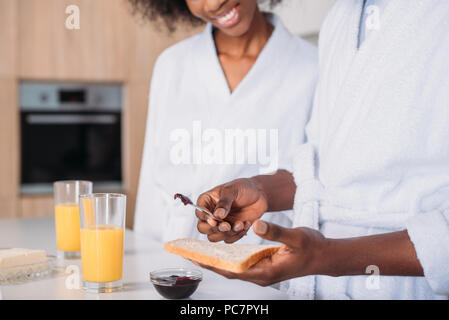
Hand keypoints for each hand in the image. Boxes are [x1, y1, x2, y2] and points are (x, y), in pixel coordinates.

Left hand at [194, 220, 327, 285]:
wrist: (324, 255)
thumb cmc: (312, 248)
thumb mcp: (295, 237)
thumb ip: (275, 231)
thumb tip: (256, 224)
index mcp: (266, 271)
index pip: (232, 270)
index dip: (212, 265)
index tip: (195, 258)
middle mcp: (261, 274)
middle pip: (229, 270)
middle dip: (209, 263)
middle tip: (190, 253)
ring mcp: (262, 271)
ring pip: (234, 267)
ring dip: (217, 260)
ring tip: (199, 251)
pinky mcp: (264, 265)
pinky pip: (242, 263)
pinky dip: (229, 257)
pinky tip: (221, 249)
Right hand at [196, 178, 267, 242]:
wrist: (260, 194)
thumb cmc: (244, 187)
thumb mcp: (232, 190)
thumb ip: (224, 202)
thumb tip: (217, 215)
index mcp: (207, 201)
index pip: (199, 212)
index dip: (205, 218)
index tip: (214, 220)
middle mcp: (211, 214)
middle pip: (203, 228)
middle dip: (215, 229)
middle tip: (228, 225)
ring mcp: (220, 223)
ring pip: (214, 237)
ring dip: (227, 234)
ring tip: (240, 224)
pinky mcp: (230, 231)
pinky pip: (228, 240)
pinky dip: (237, 235)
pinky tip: (245, 224)